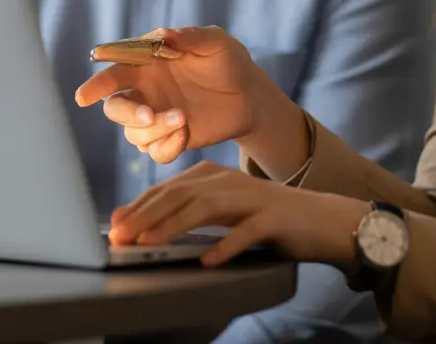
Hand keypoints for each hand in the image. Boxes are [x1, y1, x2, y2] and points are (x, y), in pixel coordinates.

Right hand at [75, 26, 268, 163]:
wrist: (250, 94)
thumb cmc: (227, 61)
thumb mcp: (215, 42)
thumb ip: (190, 37)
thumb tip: (165, 35)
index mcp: (147, 65)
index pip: (114, 72)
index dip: (97, 84)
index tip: (85, 97)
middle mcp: (145, 92)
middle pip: (114, 108)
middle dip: (125, 113)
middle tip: (148, 114)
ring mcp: (156, 118)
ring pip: (133, 134)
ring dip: (155, 129)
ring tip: (183, 118)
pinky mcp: (171, 138)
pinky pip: (155, 152)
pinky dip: (166, 147)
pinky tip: (185, 135)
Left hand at [109, 162, 372, 268]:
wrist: (321, 219)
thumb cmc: (264, 219)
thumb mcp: (223, 210)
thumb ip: (189, 211)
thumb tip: (144, 226)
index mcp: (212, 176)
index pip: (167, 188)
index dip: (138, 206)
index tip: (114, 225)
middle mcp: (227, 181)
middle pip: (179, 194)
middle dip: (146, 214)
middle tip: (121, 235)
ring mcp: (251, 197)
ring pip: (205, 208)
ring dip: (174, 225)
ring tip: (150, 242)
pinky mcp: (273, 218)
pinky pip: (245, 232)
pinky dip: (225, 246)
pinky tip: (207, 260)